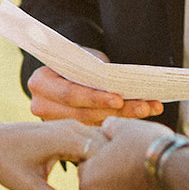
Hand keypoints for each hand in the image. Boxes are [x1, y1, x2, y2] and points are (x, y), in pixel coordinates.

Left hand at [0, 119, 105, 189]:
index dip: (109, 175)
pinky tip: (94, 177)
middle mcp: (72, 127)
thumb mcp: (30, 187)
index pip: (105, 155)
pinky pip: (94, 141)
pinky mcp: (70, 129)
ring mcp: (72, 125)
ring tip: (106, 186)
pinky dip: (98, 158)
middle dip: (112, 168)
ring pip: (103, 143)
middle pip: (109, 147)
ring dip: (106, 163)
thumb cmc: (6, 163)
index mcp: (66, 138)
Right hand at [28, 60, 163, 125]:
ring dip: (123, 118)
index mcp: (40, 83)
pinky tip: (140, 119)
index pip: (69, 94)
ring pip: (92, 125)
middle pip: (83, 114)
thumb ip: (93, 68)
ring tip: (148, 109)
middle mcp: (42, 107)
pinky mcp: (67, 132)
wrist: (62, 71)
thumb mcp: (81, 56)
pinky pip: (95, 131)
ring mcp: (54, 123)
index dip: (95, 98)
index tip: (119, 98)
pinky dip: (118, 124)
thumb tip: (118, 81)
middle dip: (116, 111)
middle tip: (144, 106)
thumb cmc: (74, 60)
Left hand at [76, 118, 181, 189]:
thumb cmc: (146, 146)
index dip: (101, 156)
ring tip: (151, 172)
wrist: (179, 170)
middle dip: (116, 176)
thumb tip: (107, 126)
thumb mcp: (125, 127)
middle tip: (134, 160)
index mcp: (89, 181)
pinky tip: (162, 186)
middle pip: (105, 187)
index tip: (116, 149)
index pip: (87, 167)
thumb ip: (111, 128)